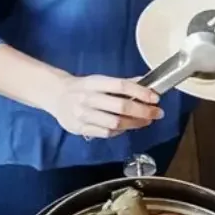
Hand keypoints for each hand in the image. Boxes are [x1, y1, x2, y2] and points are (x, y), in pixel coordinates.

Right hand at [48, 70, 162, 139]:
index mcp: (93, 82)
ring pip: (115, 123)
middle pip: (120, 106)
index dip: (140, 92)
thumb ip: (122, 84)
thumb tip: (147, 84)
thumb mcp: (99, 80)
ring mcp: (83, 115)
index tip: (155, 97)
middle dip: (142, 111)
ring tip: (146, 121)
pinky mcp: (80, 128)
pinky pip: (106, 133)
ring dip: (135, 123)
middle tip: (157, 113)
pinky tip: (127, 127)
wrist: (56, 96)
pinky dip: (120, 131)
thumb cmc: (83, 87)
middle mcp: (87, 98)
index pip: (120, 86)